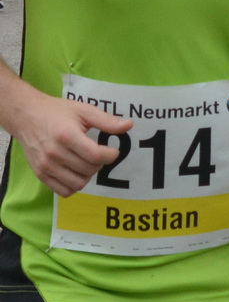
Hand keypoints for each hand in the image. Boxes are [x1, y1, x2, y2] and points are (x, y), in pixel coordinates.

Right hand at [13, 92, 133, 197]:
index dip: (110, 155)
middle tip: (97, 154)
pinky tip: (76, 172)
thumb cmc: (56, 112)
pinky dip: (74, 185)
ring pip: (78, 183)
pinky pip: (64, 191)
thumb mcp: (82, 110)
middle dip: (100, 163)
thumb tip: (129, 125)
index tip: (113, 151)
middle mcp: (54, 153)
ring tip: (86, 162)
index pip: (95, 156)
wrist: (25, 116)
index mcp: (66, 135)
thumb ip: (106, 121)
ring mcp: (46, 165)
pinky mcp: (40, 174)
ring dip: (88, 175)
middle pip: (89, 169)